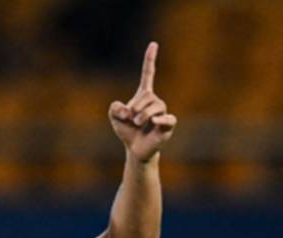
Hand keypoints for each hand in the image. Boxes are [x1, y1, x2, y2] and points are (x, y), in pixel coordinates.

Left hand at [109, 42, 176, 162]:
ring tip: (137, 123)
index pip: (148, 74)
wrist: (135, 149)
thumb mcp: (115, 118)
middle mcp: (155, 102)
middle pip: (148, 96)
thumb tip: (125, 110)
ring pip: (156, 106)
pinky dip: (160, 120)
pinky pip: (168, 119)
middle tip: (131, 118)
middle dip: (137, 106)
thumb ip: (114, 109)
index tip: (153, 44)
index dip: (150, 59)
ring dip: (143, 115)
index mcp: (144, 96)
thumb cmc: (127, 131)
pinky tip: (153, 122)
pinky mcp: (168, 125)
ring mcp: (163, 113)